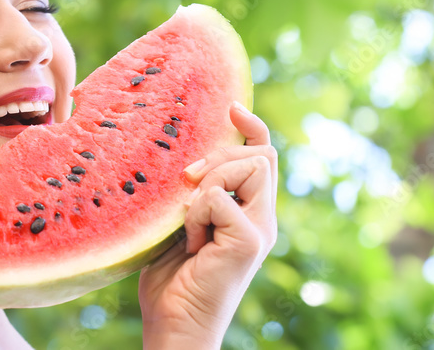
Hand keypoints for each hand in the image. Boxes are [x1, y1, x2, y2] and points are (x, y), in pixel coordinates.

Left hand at [138, 101, 277, 348]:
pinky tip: (189, 241)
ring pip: (250, 167)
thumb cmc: (170, 281)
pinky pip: (220, 199)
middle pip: (262, 154)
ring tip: (189, 220)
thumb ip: (192, 192)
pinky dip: (197, 212)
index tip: (231, 106)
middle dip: (222, 154)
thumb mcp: (179, 222)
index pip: (263, 154)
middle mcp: (261, 219)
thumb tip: (184, 153)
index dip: (252, 126)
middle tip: (187, 178)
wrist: (174, 327)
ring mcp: (258, 231)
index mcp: (248, 212)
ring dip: (209, 183)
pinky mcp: (248, 242)